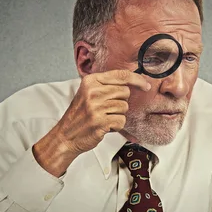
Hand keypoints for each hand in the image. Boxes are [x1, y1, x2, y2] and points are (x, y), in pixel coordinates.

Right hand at [33, 70, 150, 175]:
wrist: (66, 136)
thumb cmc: (81, 115)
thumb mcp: (89, 93)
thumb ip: (106, 85)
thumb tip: (132, 81)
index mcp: (91, 81)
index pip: (121, 75)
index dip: (137, 79)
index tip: (145, 85)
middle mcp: (92, 91)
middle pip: (125, 92)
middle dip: (121, 102)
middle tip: (107, 109)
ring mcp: (95, 106)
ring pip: (124, 107)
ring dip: (117, 115)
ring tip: (104, 118)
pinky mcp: (100, 121)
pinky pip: (121, 120)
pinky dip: (116, 125)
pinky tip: (105, 126)